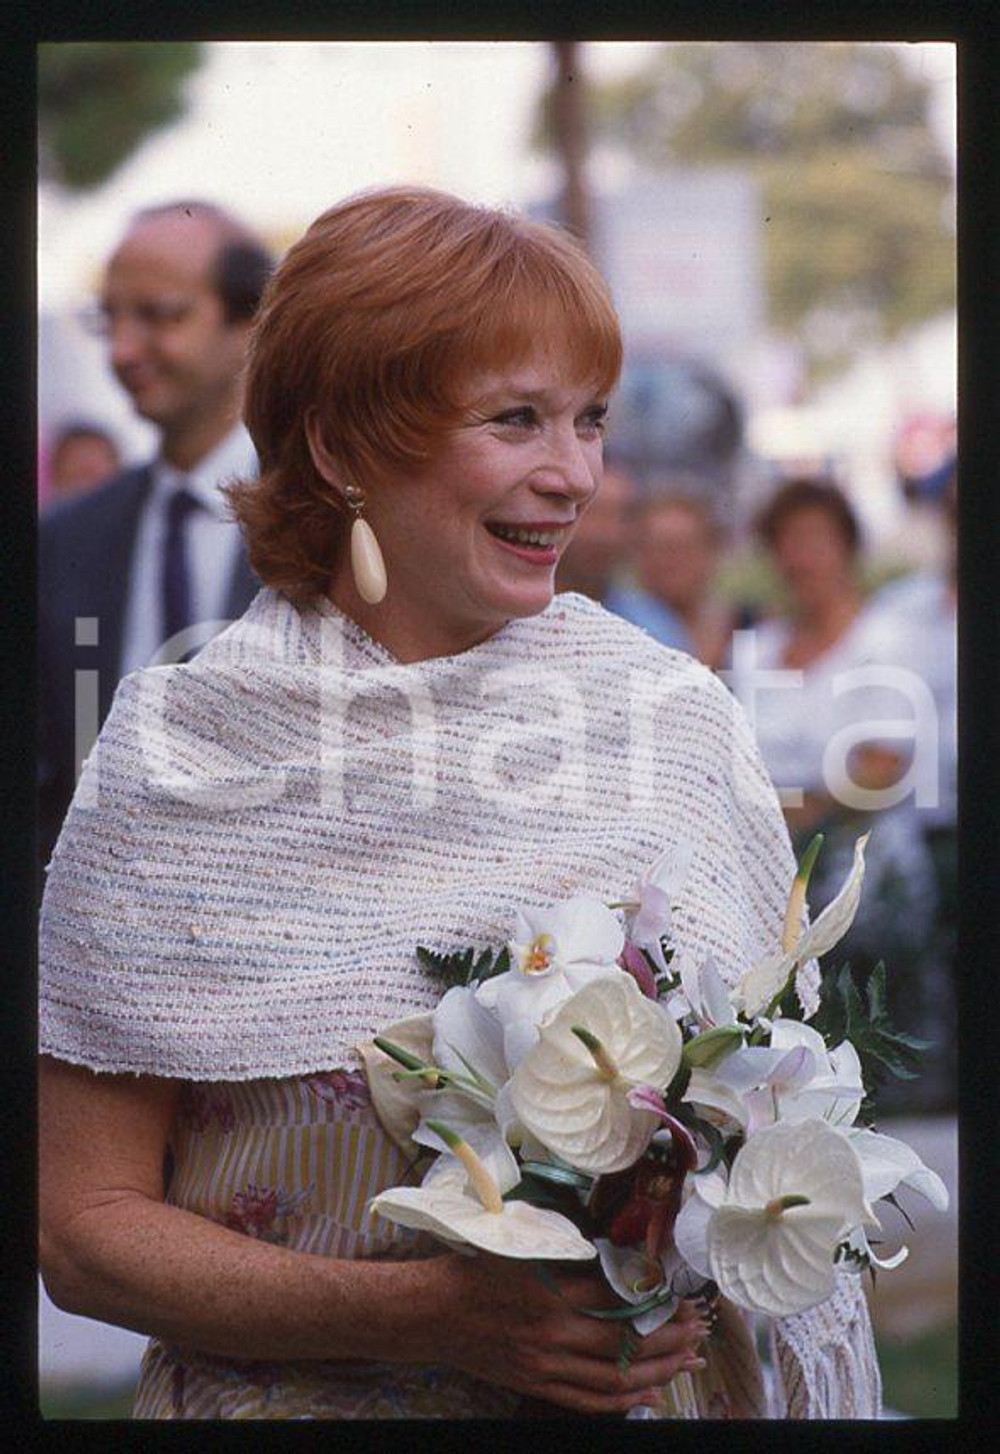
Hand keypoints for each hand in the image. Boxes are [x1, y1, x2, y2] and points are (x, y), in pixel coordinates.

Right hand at [433, 1253, 709, 1414]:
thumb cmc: (476, 1268)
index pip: (617, 1301)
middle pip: (625, 1345)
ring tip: (686, 1361)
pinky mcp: (537, 1386)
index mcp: (549, 1294)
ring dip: (657, 1371)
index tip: (679, 1293)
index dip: (654, 1300)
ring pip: (615, 1379)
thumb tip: (617, 1256)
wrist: (432, 1313)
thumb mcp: (522, 1247)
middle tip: (696, 1327)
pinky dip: (625, 1399)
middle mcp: (551, 1336)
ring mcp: (545, 1368)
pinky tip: (649, 1392)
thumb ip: (568, 1254)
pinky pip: (590, 1401)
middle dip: (669, 1338)